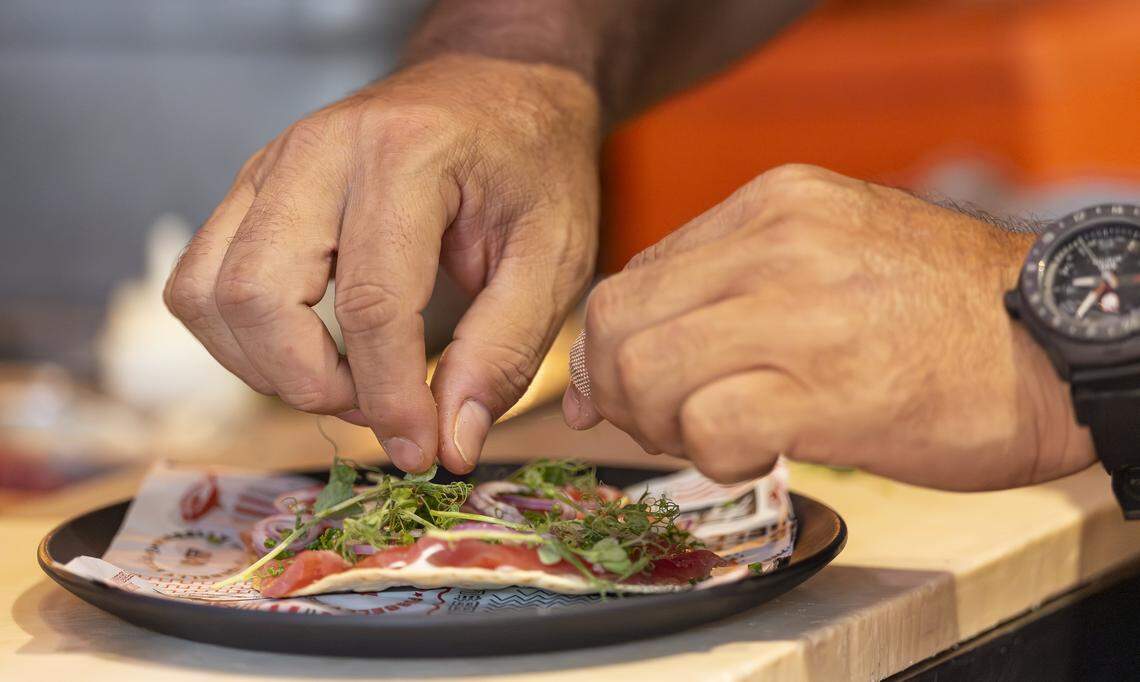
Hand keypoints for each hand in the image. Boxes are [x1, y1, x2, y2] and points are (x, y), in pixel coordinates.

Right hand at [165, 55, 599, 472]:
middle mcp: (318, 150)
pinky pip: (202, 279)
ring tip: (349, 382)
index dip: (389, 398)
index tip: (422, 452)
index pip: (369, 301)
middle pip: (257, 295)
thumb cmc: (532, 166)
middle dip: (312, 384)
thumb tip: (449, 444)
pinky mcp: (251, 189)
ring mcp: (270, 164)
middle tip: (380, 411)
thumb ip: (505, 350)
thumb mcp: (554, 256)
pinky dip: (241, 339)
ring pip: (208, 292)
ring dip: (266, 367)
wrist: (497, 89)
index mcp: (405, 155)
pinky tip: (310, 351)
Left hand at [563, 165, 1094, 489]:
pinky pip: (708, 428)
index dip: (613, 350)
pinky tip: (756, 456)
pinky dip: (712, 457)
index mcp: (773, 203)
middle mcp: (777, 242)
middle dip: (620, 391)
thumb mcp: (832, 252)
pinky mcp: (826, 389)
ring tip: (715, 438)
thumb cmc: (940, 312)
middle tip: (666, 424)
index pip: (632, 277)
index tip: (627, 393)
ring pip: (645, 371)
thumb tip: (614, 364)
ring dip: (661, 427)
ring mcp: (800, 311)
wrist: (1058, 343)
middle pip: (616, 322)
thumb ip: (724, 289)